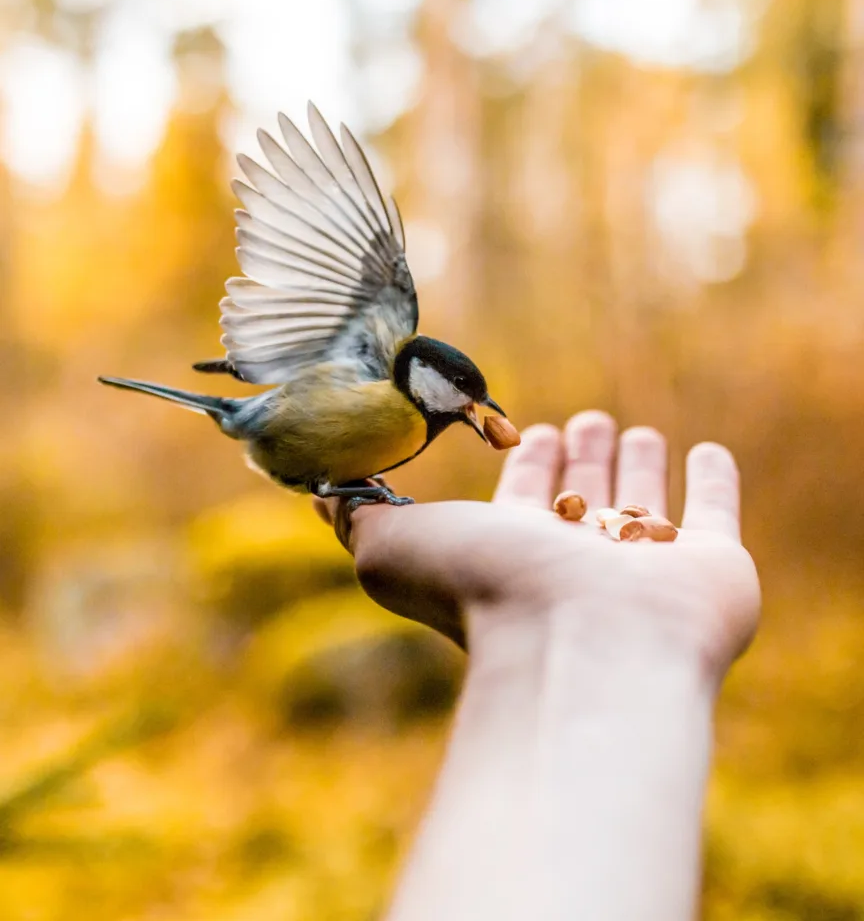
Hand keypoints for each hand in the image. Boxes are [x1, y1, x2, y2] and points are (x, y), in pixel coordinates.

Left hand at [317, 411, 759, 680]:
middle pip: (581, 501)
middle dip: (580, 459)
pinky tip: (707, 452)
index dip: (526, 467)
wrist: (578, 644)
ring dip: (635, 466)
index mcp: (514, 554)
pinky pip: (714, 514)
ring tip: (630, 430)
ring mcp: (645, 568)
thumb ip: (358, 515)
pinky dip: (713, 483)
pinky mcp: (710, 569)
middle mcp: (578, 563)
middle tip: (585, 421)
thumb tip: (315, 493)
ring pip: (641, 505)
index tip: (526, 429)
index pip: (523, 501)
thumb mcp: (393, 546)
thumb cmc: (482, 594)